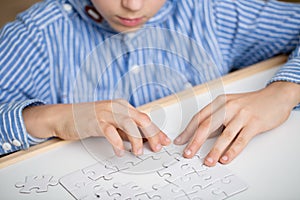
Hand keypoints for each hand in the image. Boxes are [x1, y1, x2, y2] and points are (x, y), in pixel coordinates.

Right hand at [23, 99, 170, 155]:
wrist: (64, 116)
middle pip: (141, 119)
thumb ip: (125, 131)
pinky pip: (110, 132)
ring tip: (138, 152)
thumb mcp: (111, 124)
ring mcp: (106, 113)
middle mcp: (117, 107)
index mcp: (123, 106)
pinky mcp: (96, 121)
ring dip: (137, 140)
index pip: (145, 118)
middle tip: (157, 147)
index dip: (156, 131)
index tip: (164, 141)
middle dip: (152, 134)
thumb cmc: (89, 119)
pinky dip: (117, 143)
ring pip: (129, 124)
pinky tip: (120, 151)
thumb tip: (141, 142)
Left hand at [174, 82, 299, 165]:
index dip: (188, 131)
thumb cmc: (250, 103)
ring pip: (224, 135)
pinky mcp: (254, 123)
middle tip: (188, 153)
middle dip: (195, 141)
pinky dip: (232, 151)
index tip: (180, 141)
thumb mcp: (230, 106)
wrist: (275, 97)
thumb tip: (202, 136)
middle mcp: (228, 107)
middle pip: (207, 125)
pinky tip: (225, 158)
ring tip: (208, 161)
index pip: (199, 117)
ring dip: (214, 150)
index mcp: (220, 102)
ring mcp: (242, 115)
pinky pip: (241, 140)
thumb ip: (217, 120)